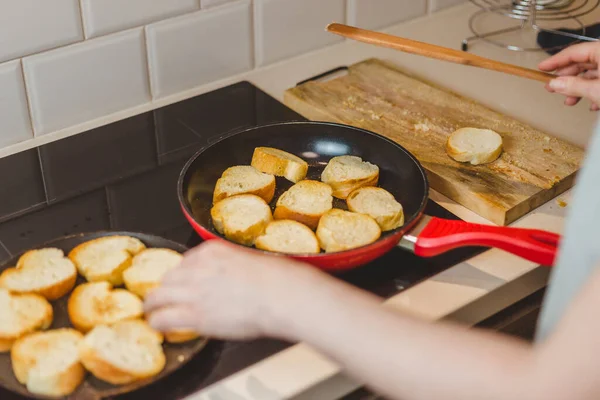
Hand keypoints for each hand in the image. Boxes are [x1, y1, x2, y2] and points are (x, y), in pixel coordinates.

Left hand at [144, 240, 320, 340]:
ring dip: (153, 303)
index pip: (186, 261)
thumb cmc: (276, 280)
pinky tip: (157, 325)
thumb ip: (232, 267)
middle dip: (167, 287)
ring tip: (150, 310)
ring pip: (158, 294)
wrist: (279, 294)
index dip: (183, 275)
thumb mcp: (250, 261)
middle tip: (164, 296)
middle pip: (169, 276)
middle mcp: (198, 268)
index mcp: (212, 251)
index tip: (184, 282)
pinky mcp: (193, 314)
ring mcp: (193, 290)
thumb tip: (231, 280)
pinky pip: (163, 317)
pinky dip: (157, 321)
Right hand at [538, 41, 599, 109]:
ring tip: (569, 101)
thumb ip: (574, 86)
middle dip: (567, 78)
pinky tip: (591, 104)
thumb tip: (554, 83)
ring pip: (593, 73)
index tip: (541, 68)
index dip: (555, 61)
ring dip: (579, 88)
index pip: (573, 52)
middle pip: (582, 63)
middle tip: (551, 88)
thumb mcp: (595, 90)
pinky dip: (594, 90)